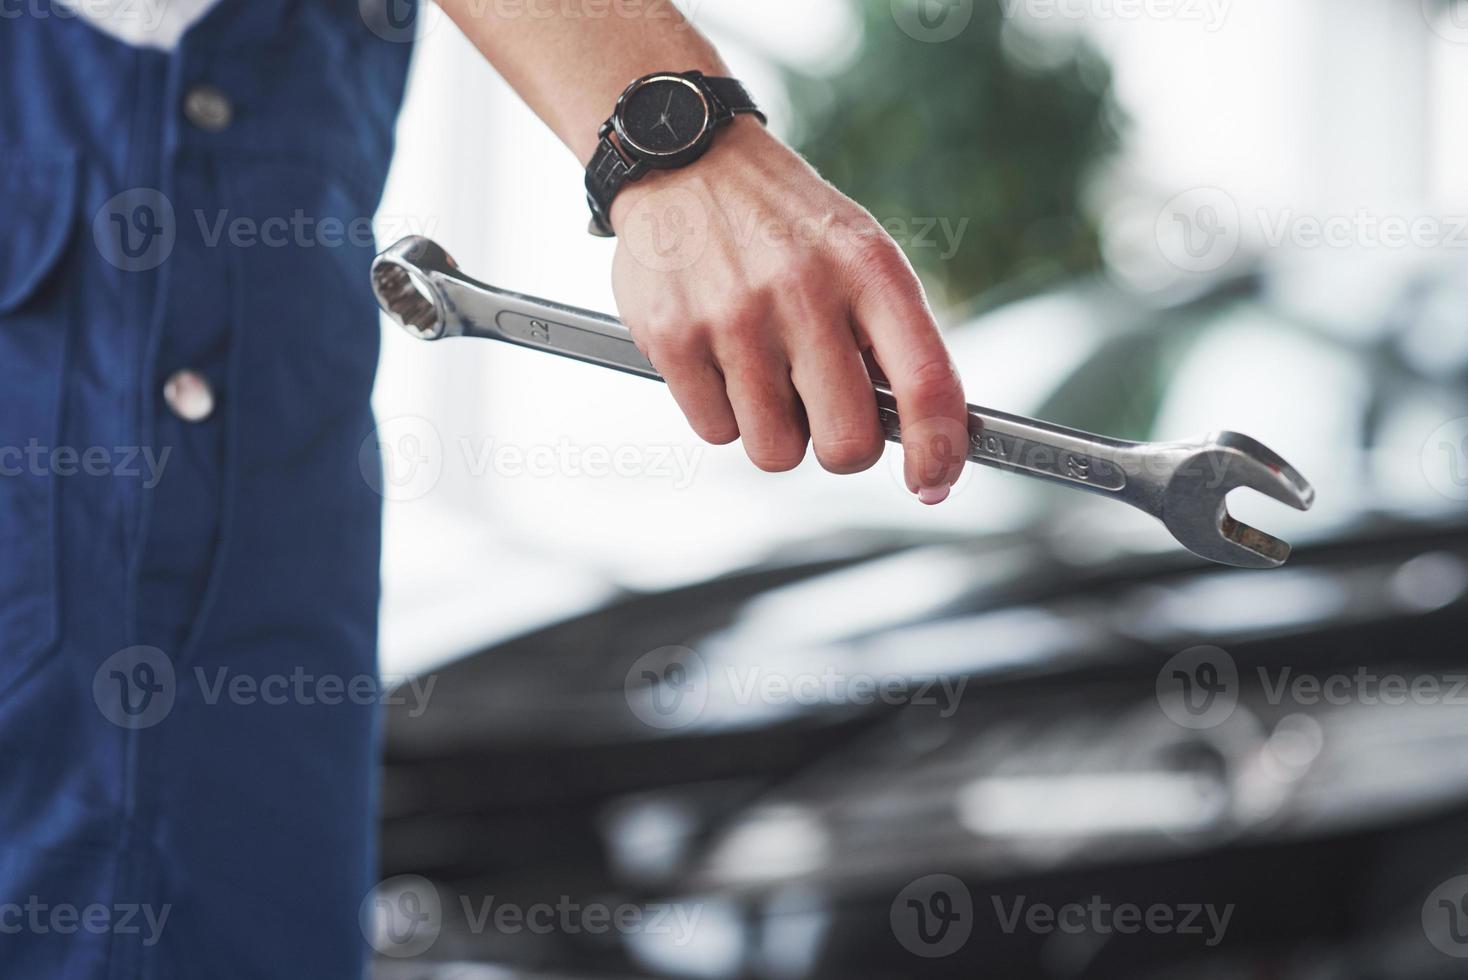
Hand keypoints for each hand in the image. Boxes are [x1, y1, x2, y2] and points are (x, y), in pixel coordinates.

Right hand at [609, 118, 967, 503]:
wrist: (686, 159)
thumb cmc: (785, 226)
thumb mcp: (859, 254)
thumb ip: (892, 339)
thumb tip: (921, 439)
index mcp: (869, 270)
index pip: (926, 384)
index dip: (938, 451)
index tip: (933, 482)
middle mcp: (805, 292)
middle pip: (845, 445)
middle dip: (839, 446)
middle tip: (821, 409)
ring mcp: (734, 318)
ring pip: (775, 451)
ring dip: (773, 430)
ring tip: (762, 370)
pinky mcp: (674, 337)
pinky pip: (715, 431)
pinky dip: (721, 411)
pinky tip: (718, 358)